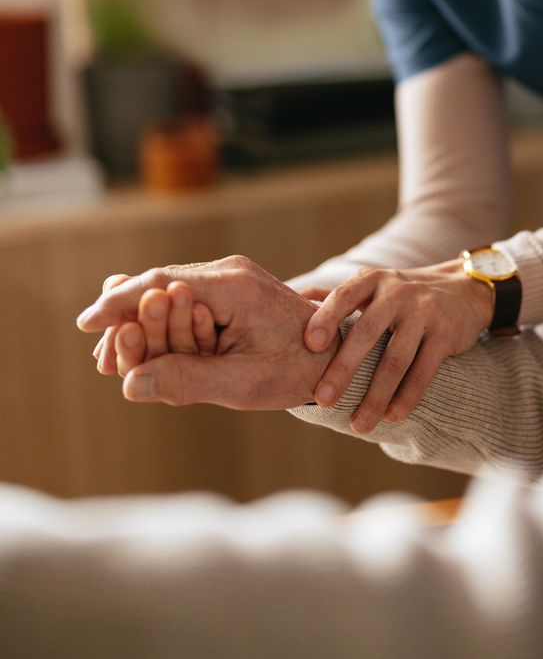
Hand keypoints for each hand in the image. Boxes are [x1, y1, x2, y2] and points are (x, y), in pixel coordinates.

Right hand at [77, 256, 337, 408]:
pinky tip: (143, 346)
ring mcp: (230, 279)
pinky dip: (161, 323)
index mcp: (233, 285)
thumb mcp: (243, 384)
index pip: (161, 283)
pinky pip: (184, 301)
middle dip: (124, 322)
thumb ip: (188, 381)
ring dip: (140, 325)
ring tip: (115, 360)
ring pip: (167, 294)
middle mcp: (228, 272)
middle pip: (157, 287)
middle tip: (102, 361)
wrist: (339, 355)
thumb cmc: (296, 371)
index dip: (119, 303)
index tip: (86, 323)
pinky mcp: (231, 291)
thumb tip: (131, 386)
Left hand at [303, 260, 493, 432]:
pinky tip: (392, 417)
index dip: (326, 318)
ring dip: (376, 396)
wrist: (465, 289)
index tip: (309, 345)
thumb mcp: (372, 285)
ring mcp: (424, 313)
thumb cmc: (403, 293)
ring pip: (396, 359)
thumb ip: (334, 295)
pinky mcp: (446, 335)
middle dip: (344, 368)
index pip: (344, 296)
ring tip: (359, 426)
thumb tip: (290, 298)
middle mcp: (397, 293)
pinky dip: (408, 396)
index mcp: (372, 280)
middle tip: (323, 400)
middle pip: (367, 332)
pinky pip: (424, 370)